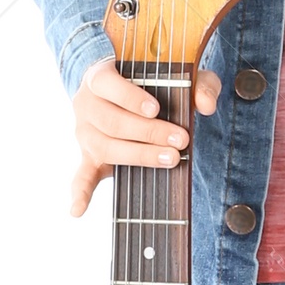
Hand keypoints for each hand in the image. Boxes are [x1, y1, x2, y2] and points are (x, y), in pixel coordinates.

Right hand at [70, 57, 221, 215]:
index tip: (155, 109)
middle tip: (181, 139)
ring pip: (106, 147)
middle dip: (148, 132)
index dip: (130, 97)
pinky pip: (81, 176)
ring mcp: (85, 133)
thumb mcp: (178, 74)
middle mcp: (86, 105)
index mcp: (99, 77)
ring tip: (170, 159)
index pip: (108, 85)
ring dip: (139, 155)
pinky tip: (78, 210)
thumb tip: (207, 106)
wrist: (118, 91)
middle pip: (112, 121)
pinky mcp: (89, 156)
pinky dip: (80, 193)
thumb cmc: (151, 81)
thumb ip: (198, 83)